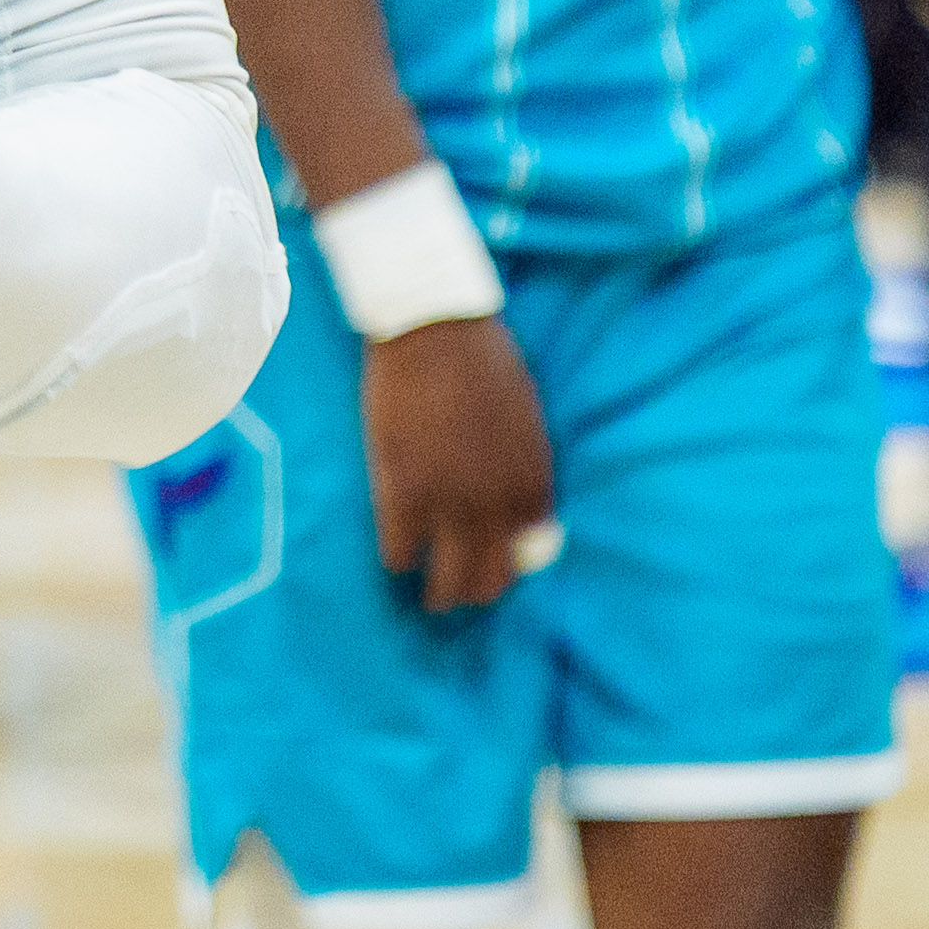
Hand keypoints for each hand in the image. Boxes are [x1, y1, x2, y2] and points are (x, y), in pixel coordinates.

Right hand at [358, 315, 555, 613]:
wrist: (435, 327)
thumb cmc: (484, 359)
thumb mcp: (526, 419)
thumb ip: (526, 469)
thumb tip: (528, 514)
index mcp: (533, 482)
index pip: (529, 548)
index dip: (509, 559)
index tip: (491, 561)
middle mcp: (497, 504)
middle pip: (492, 576)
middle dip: (477, 591)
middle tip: (461, 595)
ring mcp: (449, 501)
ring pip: (447, 577)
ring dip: (439, 594)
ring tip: (431, 601)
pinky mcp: (402, 489)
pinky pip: (398, 548)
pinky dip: (397, 559)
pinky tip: (395, 558)